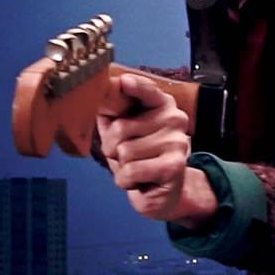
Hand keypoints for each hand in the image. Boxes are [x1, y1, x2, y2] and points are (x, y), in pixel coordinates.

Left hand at [97, 74, 193, 220]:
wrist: (161, 192)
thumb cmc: (138, 157)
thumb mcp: (122, 130)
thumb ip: (111, 111)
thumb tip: (97, 94)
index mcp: (162, 104)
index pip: (147, 90)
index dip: (135, 86)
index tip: (124, 82)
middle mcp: (174, 118)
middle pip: (120, 128)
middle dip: (112, 148)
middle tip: (127, 156)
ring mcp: (176, 141)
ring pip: (124, 152)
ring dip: (121, 167)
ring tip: (136, 168)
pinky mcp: (174, 165)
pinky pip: (131, 170)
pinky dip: (126, 180)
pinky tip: (140, 180)